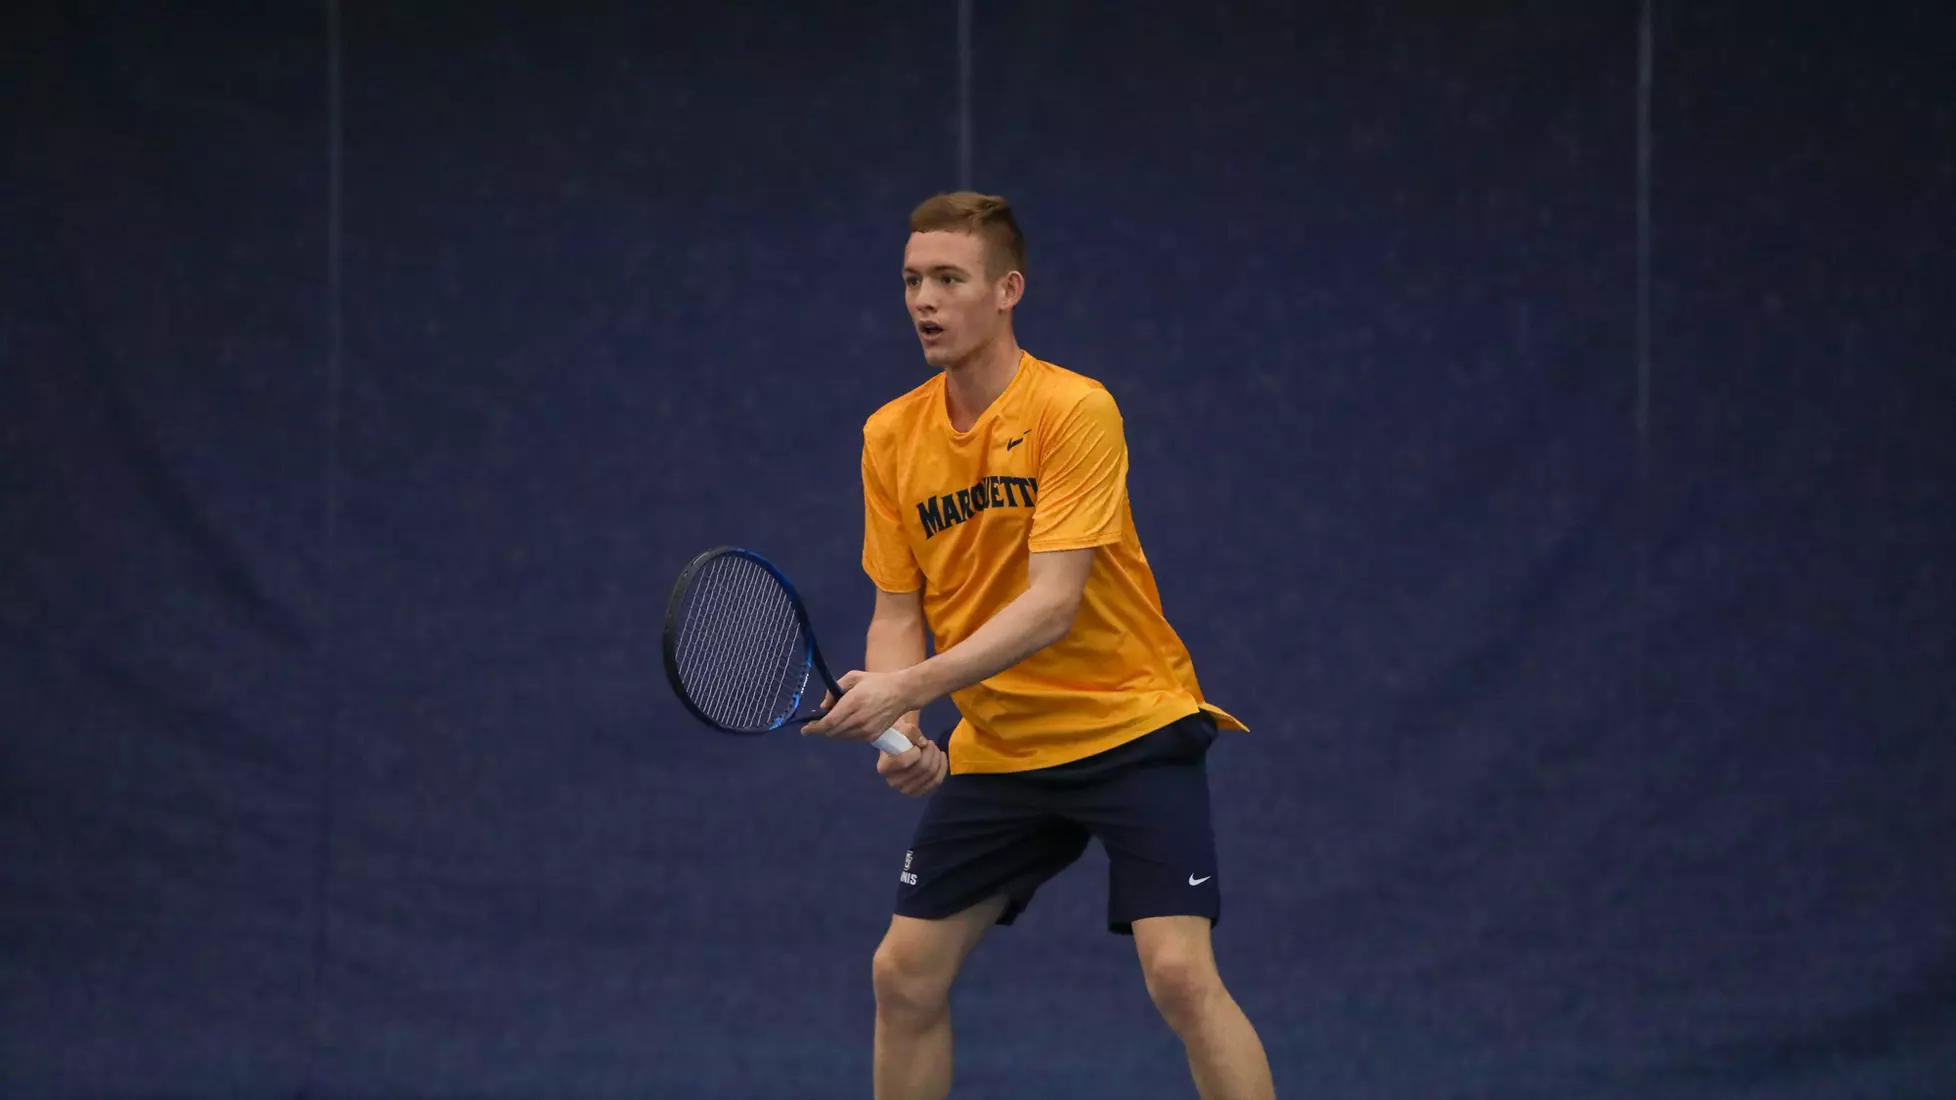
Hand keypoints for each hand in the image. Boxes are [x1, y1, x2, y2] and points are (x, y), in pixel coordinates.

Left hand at [802, 669, 923, 743]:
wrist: (901, 693)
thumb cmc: (875, 682)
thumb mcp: (852, 677)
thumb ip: (834, 691)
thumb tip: (823, 708)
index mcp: (853, 703)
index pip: (829, 722)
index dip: (814, 728)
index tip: (804, 729)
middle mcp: (859, 719)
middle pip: (832, 732)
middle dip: (820, 730)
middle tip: (814, 724)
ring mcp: (867, 730)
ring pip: (841, 737)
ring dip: (832, 732)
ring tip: (832, 721)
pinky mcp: (872, 737)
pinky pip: (851, 738)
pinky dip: (844, 733)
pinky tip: (845, 724)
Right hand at [878, 735, 947, 797]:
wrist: (900, 748)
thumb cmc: (899, 738)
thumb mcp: (901, 729)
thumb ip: (911, 731)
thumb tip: (923, 743)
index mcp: (884, 766)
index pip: (904, 762)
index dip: (916, 751)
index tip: (917, 745)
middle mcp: (893, 782)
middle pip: (922, 767)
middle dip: (931, 751)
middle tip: (930, 743)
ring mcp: (906, 790)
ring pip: (931, 774)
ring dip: (937, 757)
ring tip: (934, 749)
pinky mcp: (918, 793)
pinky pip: (937, 781)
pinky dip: (942, 767)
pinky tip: (941, 757)